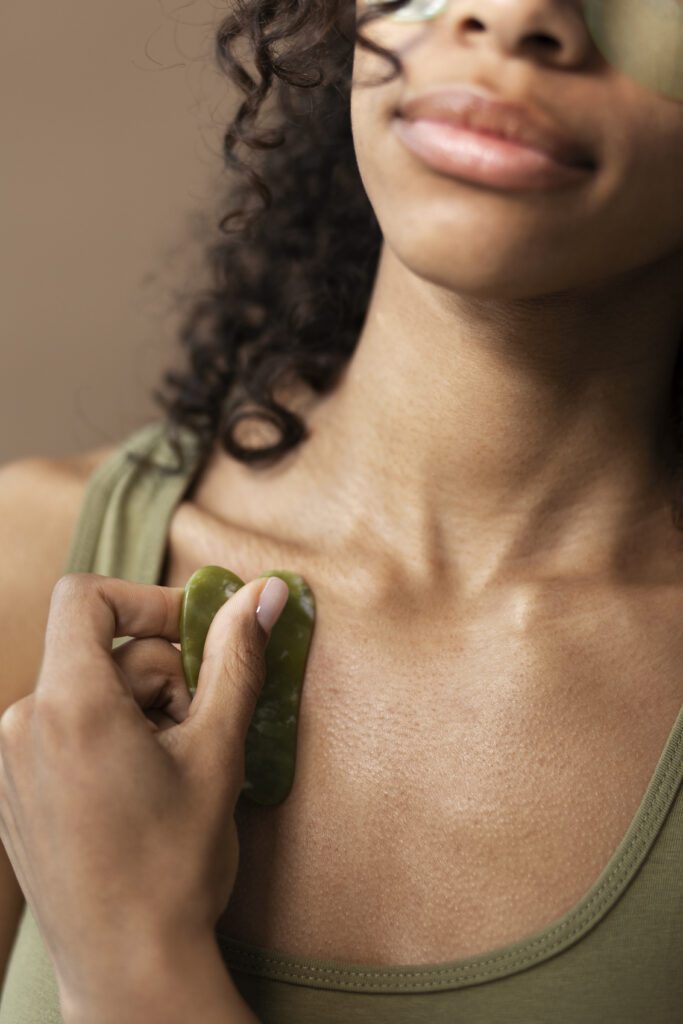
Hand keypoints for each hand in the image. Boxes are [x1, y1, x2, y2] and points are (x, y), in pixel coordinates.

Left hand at [0, 571, 287, 1011]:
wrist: (127, 968)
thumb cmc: (174, 865)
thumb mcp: (217, 751)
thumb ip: (236, 661)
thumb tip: (263, 593)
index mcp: (69, 706)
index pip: (87, 597)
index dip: (146, 601)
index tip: (192, 636)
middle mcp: (23, 725)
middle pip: (99, 652)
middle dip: (161, 673)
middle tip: (202, 724)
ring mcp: (9, 763)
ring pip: (85, 692)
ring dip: (139, 708)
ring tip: (174, 764)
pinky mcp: (11, 792)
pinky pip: (61, 729)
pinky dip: (107, 734)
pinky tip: (141, 785)